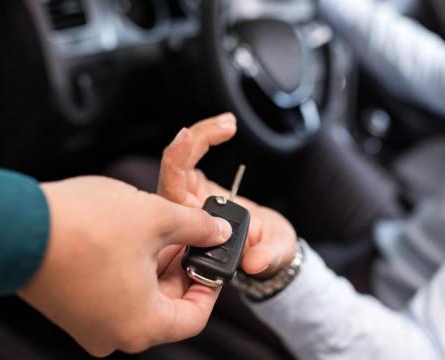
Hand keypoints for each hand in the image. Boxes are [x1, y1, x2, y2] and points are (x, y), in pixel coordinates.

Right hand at [19, 176, 231, 356]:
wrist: (17, 224)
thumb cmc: (84, 226)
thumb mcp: (157, 218)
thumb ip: (197, 228)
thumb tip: (218, 232)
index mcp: (141, 325)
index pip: (194, 317)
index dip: (211, 286)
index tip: (214, 261)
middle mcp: (115, 335)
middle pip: (167, 307)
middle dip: (182, 269)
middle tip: (190, 238)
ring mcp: (90, 325)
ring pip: (141, 298)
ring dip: (157, 266)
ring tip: (163, 230)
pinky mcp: (72, 309)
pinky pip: (115, 295)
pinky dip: (131, 270)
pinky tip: (134, 239)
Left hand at [158, 113, 296, 278]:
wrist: (267, 249)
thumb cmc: (265, 254)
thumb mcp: (272, 256)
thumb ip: (266, 258)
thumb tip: (254, 261)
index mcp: (191, 235)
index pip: (173, 198)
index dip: (176, 165)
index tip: (188, 139)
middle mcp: (184, 215)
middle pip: (172, 173)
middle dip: (191, 143)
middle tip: (224, 126)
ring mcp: (189, 199)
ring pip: (179, 161)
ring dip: (201, 135)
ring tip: (229, 123)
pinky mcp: (196, 186)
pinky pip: (191, 157)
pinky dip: (206, 137)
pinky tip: (227, 126)